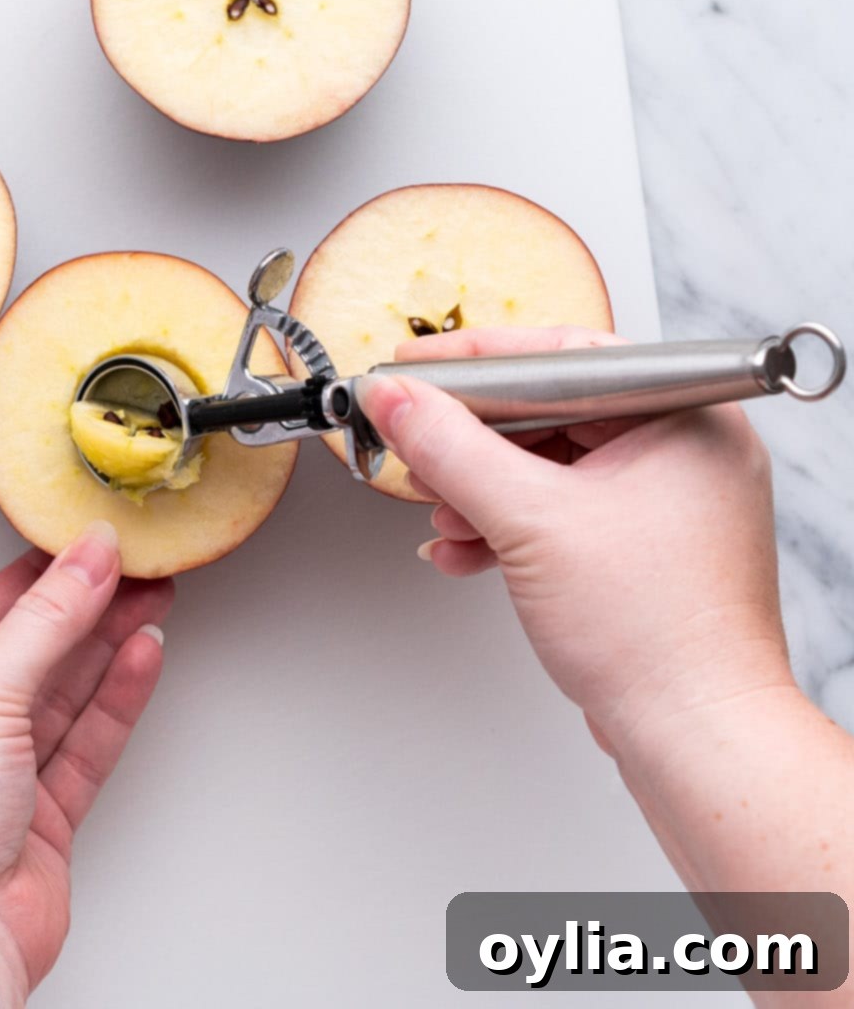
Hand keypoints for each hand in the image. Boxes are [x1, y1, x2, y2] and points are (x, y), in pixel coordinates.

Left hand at [0, 523, 172, 1008]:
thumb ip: (43, 622)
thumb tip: (86, 559)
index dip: (34, 577)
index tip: (84, 543)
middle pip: (25, 653)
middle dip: (82, 609)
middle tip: (134, 568)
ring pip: (60, 697)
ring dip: (106, 647)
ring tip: (152, 600)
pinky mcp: (37, 820)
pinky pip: (83, 743)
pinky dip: (115, 699)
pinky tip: (141, 658)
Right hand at [361, 326, 795, 756]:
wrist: (695, 739)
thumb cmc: (661, 638)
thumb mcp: (530, 520)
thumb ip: (450, 447)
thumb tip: (398, 399)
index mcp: (684, 416)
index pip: (564, 354)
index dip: (479, 360)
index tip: (420, 364)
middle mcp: (683, 449)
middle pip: (549, 411)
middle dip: (473, 438)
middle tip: (418, 436)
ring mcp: (665, 500)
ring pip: (548, 464)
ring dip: (482, 488)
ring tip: (440, 507)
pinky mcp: (642, 545)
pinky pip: (560, 508)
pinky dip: (508, 525)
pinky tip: (466, 546)